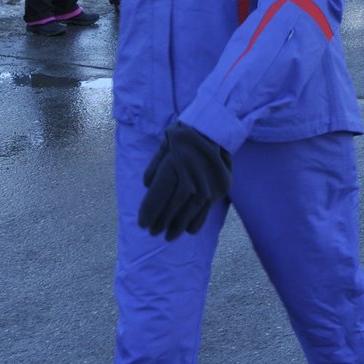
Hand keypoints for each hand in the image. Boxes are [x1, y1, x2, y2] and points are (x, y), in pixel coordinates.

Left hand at [137, 123, 232, 240]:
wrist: (218, 127)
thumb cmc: (186, 134)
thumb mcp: (167, 142)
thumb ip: (155, 164)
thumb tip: (147, 185)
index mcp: (176, 162)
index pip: (159, 192)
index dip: (149, 210)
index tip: (142, 223)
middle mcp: (194, 174)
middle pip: (174, 204)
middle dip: (161, 221)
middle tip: (153, 232)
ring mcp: (209, 181)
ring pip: (191, 209)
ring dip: (178, 225)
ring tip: (168, 236)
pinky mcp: (221, 186)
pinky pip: (208, 208)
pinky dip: (198, 221)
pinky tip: (189, 230)